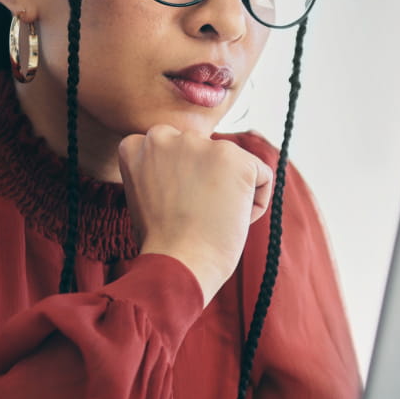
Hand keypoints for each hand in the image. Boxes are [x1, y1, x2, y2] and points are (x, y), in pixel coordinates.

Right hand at [118, 126, 273, 305]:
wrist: (177, 263)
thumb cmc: (162, 242)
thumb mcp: (144, 195)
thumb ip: (160, 170)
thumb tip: (192, 165)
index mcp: (137, 144)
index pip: (175, 153)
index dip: (181, 185)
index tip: (175, 208)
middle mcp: (165, 135)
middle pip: (205, 155)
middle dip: (207, 182)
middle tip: (194, 215)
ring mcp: (200, 144)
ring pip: (233, 164)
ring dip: (231, 191)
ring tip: (211, 220)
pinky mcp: (235, 157)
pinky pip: (262, 175)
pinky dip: (256, 202)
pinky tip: (233, 220)